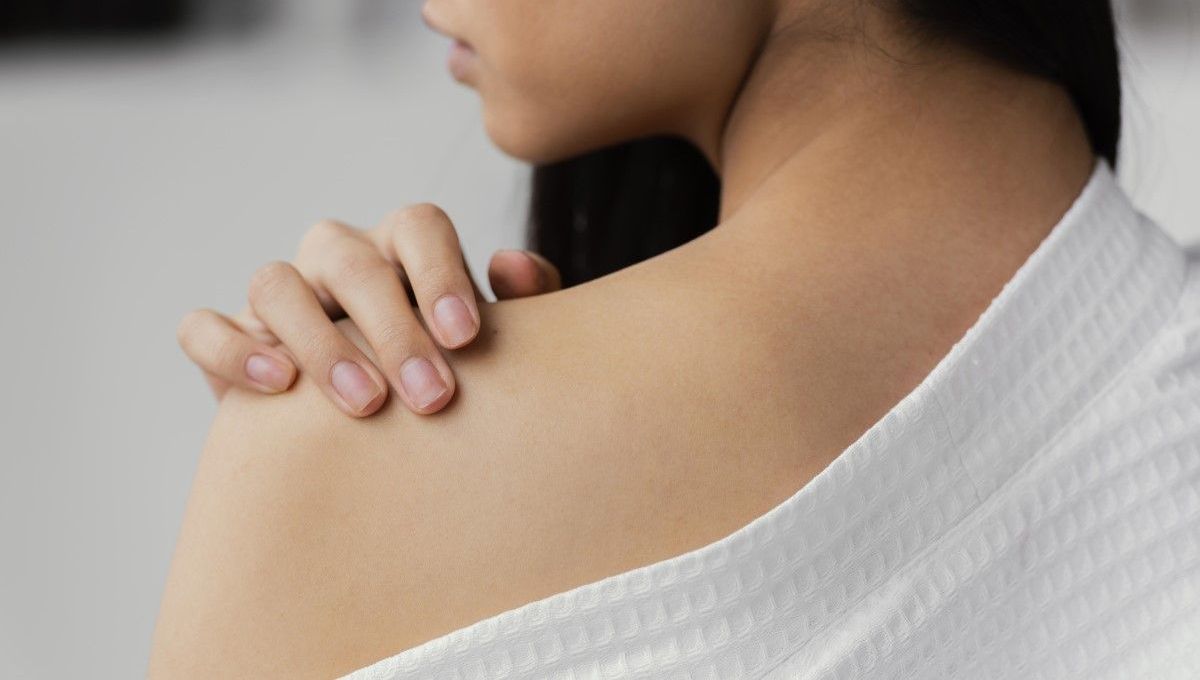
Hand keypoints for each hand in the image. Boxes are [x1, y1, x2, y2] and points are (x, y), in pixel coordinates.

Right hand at [176, 203, 561, 416]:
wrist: (380, 442)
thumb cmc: (450, 378)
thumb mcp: (497, 347)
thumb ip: (523, 306)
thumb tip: (515, 267)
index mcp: (403, 249)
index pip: (418, 226)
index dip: (440, 273)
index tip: (465, 337)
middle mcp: (338, 259)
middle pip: (352, 259)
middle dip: (393, 327)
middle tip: (432, 397)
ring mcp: (281, 295)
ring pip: (276, 283)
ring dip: (322, 342)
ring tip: (367, 405)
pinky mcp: (228, 340)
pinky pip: (205, 328)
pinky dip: (234, 350)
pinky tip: (279, 387)